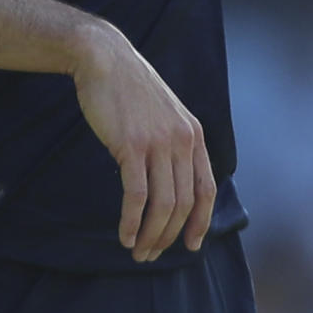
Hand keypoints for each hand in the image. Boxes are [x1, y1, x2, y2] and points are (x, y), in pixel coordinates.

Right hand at [72, 22, 215, 261]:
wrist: (104, 58)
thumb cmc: (130, 89)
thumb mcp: (165, 113)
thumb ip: (174, 142)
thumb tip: (173, 182)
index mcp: (193, 134)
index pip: (207, 189)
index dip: (201, 222)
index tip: (190, 246)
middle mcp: (181, 139)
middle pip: (183, 204)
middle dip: (168, 236)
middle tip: (150, 254)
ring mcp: (158, 142)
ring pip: (162, 205)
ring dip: (150, 235)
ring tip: (137, 251)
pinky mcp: (131, 145)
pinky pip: (136, 196)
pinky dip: (131, 221)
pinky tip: (124, 234)